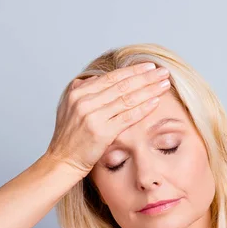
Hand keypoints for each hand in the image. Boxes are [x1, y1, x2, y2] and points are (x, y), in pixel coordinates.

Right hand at [45, 62, 170, 177]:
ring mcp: (93, 116)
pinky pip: (127, 117)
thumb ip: (84, 91)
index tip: (149, 66)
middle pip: (121, 85)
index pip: (111, 77)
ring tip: (164, 84)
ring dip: (149, 90)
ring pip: (126, 99)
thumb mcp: (70, 108)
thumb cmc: (69, 137)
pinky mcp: (101, 132)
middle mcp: (84, 101)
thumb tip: (99, 78)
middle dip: (145, 77)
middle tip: (163, 71)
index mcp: (78, 92)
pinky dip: (142, 108)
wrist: (62, 161)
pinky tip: (155, 102)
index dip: (132, 71)